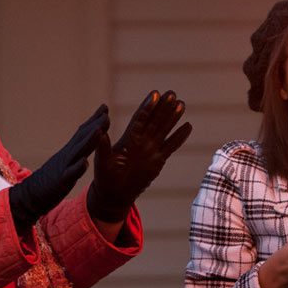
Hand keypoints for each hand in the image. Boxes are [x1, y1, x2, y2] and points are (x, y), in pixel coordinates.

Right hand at [8, 105, 107, 232]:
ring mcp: (63, 168)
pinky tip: (85, 163)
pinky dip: (77, 168)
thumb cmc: (48, 182)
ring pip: (77, 152)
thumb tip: (84, 148)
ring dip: (89, 141)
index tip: (105, 108)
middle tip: (106, 112)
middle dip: (95, 125)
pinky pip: (69, 175)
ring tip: (100, 130)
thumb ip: (73, 155)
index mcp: (68, 153)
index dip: (94, 121)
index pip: (82, 133)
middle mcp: (66, 156)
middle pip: (82, 138)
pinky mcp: (60, 182)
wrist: (28, 197)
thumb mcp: (63, 165)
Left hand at [87, 90, 192, 221]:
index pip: (140, 119)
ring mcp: (151, 149)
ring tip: (181, 103)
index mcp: (128, 138)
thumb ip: (102, 147)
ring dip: (173, 117)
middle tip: (172, 93)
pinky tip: (188, 126)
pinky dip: (180, 137)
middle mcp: (141, 141)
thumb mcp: (102, 162)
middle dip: (163, 107)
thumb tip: (99, 132)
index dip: (147, 107)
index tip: (154, 94)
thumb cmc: (105, 177)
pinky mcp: (158, 160)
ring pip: (164, 130)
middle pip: (154, 120)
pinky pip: (171, 146)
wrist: (115, 194)